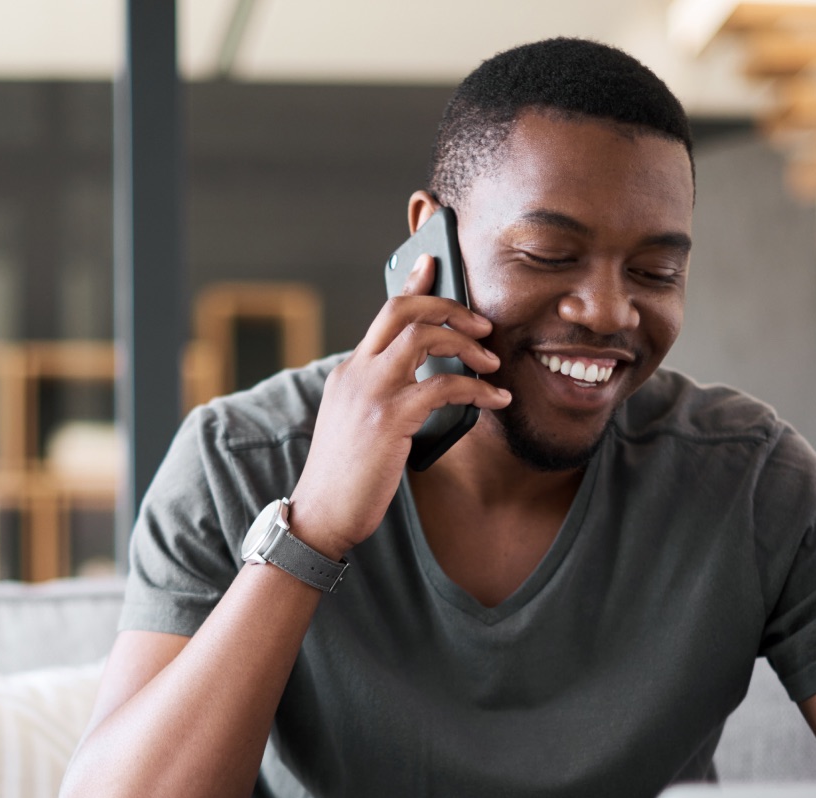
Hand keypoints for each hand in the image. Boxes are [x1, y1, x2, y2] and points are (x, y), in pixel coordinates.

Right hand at [286, 255, 510, 558]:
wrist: (321, 514)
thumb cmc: (346, 478)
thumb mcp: (357, 425)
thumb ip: (382, 396)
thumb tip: (428, 383)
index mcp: (349, 372)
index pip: (384, 315)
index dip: (412, 285)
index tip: (435, 264)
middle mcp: (356, 373)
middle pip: (403, 311)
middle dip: (449, 307)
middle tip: (481, 325)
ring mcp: (370, 393)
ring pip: (424, 337)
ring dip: (466, 343)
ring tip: (491, 361)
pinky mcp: (388, 419)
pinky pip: (443, 386)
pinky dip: (477, 389)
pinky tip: (495, 400)